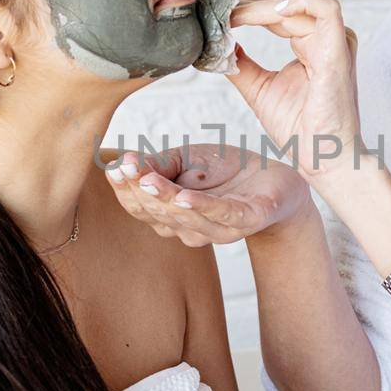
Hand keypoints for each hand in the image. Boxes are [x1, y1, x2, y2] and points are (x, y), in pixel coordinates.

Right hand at [105, 142, 310, 247]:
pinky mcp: (248, 220)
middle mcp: (191, 229)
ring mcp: (219, 229)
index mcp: (172, 216)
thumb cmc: (225, 171)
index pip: (141, 207)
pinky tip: (185, 195)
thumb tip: (126, 163)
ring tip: (147, 178)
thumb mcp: (186, 160)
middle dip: (139, 190)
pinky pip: (222, 215)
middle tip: (125, 167)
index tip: (113, 167)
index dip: (125, 189)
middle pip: (158, 213)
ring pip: (186, 216)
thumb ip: (159, 164)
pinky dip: (202, 206)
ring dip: (165, 197)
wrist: (276, 181)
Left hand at [229, 0, 361, 184]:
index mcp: (310, 42)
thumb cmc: (300, 129)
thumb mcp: (258, 88)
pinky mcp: (338, 51)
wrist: (322, 158)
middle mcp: (324, 37)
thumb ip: (241, 64)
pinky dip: (298, 2)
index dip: (249, 4)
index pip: (280, 5)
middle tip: (224, 13)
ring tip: (237, 16)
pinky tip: (272, 12)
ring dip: (262, 3)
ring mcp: (333, 41)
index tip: (222, 13)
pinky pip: (326, 9)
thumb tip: (218, 44)